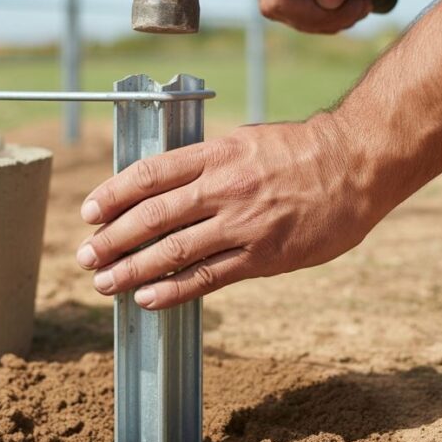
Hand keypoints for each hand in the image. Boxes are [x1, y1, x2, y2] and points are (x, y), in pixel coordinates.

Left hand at [75, 118, 380, 308]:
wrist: (355, 164)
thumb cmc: (298, 152)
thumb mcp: (246, 142)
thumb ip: (207, 164)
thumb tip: (162, 186)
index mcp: (217, 154)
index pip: (150, 175)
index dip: (113, 194)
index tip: (88, 212)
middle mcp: (224, 187)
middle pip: (153, 215)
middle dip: (112, 238)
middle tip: (86, 256)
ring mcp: (244, 223)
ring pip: (174, 249)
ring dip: (133, 268)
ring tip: (105, 282)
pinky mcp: (264, 255)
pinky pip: (209, 277)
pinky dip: (174, 289)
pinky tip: (147, 298)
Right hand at [253, 0, 379, 33]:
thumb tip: (329, 2)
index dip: (305, 11)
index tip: (341, 1)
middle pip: (285, 13)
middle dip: (325, 18)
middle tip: (362, 5)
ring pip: (296, 19)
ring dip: (330, 21)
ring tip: (362, 5)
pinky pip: (305, 15)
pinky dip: (329, 19)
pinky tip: (352, 8)